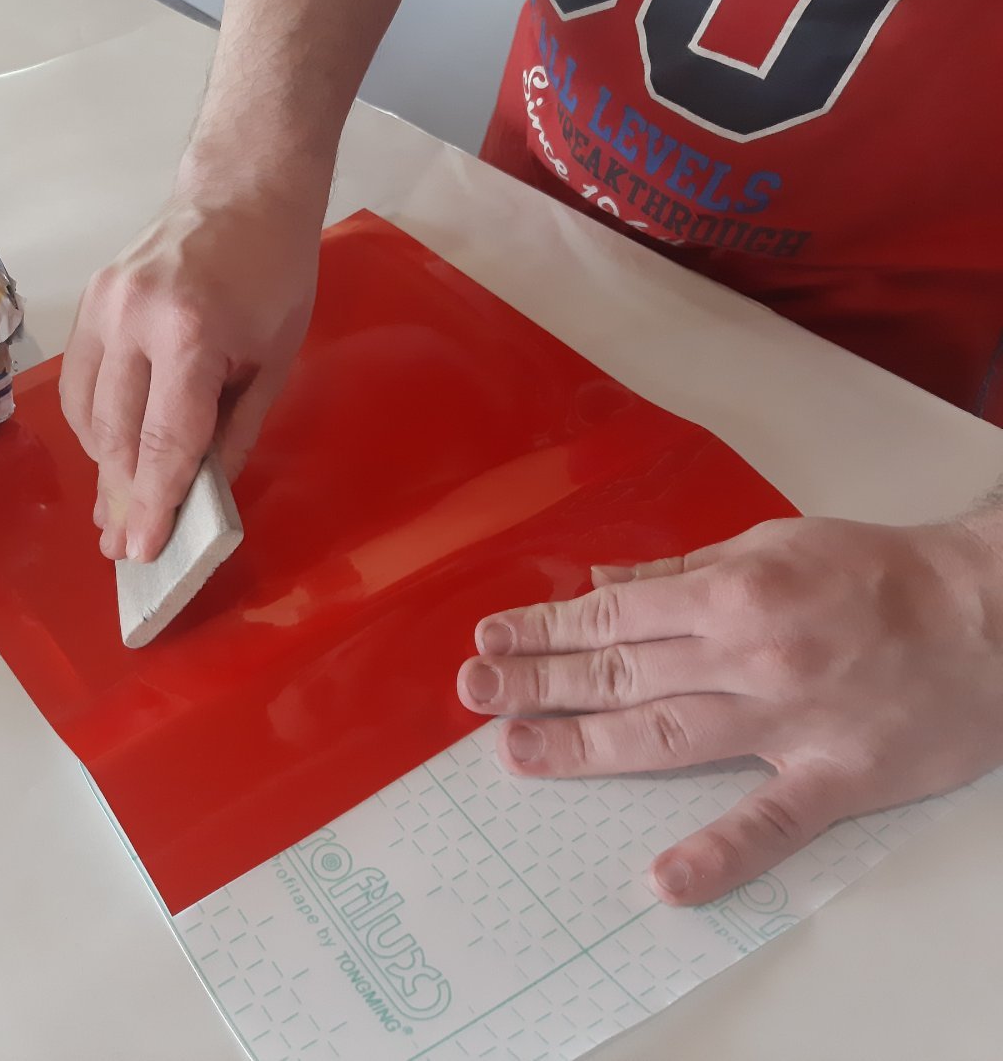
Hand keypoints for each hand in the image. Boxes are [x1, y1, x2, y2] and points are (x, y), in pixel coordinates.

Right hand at [61, 186, 321, 560]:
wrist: (241, 189)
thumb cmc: (275, 274)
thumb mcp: (276, 360)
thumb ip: (235, 432)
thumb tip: (199, 498)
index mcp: (188, 333)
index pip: (163, 441)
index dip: (152, 505)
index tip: (141, 553)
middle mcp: (131, 319)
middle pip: (117, 436)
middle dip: (121, 499)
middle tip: (121, 549)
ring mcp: (100, 306)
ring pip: (88, 414)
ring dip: (103, 468)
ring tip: (115, 512)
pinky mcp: (86, 300)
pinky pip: (78, 382)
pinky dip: (93, 426)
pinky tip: (111, 453)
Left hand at [456, 516, 1002, 905]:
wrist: (990, 615)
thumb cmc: (875, 573)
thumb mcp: (771, 544)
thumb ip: (681, 571)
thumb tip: (603, 585)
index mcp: (731, 594)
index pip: (614, 615)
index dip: (546, 629)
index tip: (491, 638)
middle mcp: (750, 656)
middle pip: (624, 674)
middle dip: (540, 682)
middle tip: (472, 692)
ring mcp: (790, 721)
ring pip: (669, 737)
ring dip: (586, 746)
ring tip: (516, 751)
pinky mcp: (837, 778)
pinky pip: (772, 821)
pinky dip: (720, 852)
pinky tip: (664, 879)